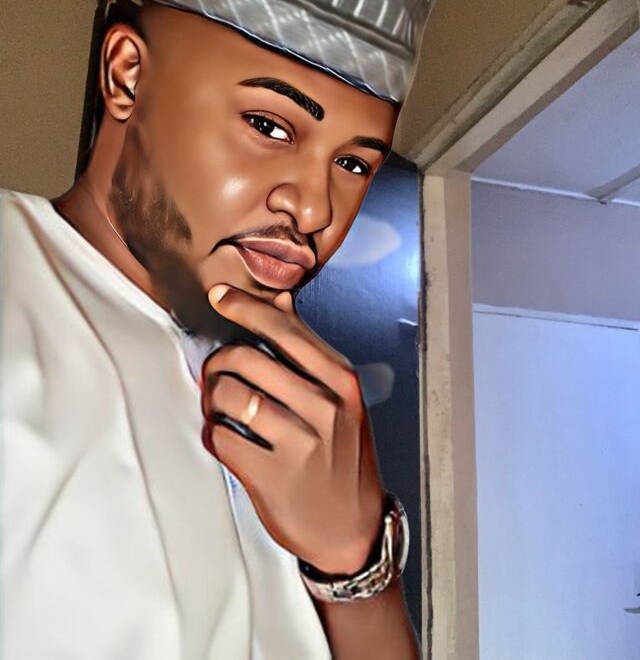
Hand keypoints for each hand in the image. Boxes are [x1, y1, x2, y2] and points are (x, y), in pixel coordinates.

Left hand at [200, 284, 385, 574]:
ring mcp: (301, 443)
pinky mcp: (274, 477)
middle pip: (246, 358)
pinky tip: (224, 439)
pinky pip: (221, 438)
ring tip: (218, 409)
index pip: (283, 328)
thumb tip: (281, 300)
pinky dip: (213, 435)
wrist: (354, 529)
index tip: (217, 295)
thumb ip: (308, 351)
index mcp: (341, 379)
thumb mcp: (341, 398)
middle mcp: (325, 406)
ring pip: (229, 395)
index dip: (243, 306)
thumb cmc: (342, 454)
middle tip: (215, 375)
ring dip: (212, 399)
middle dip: (218, 363)